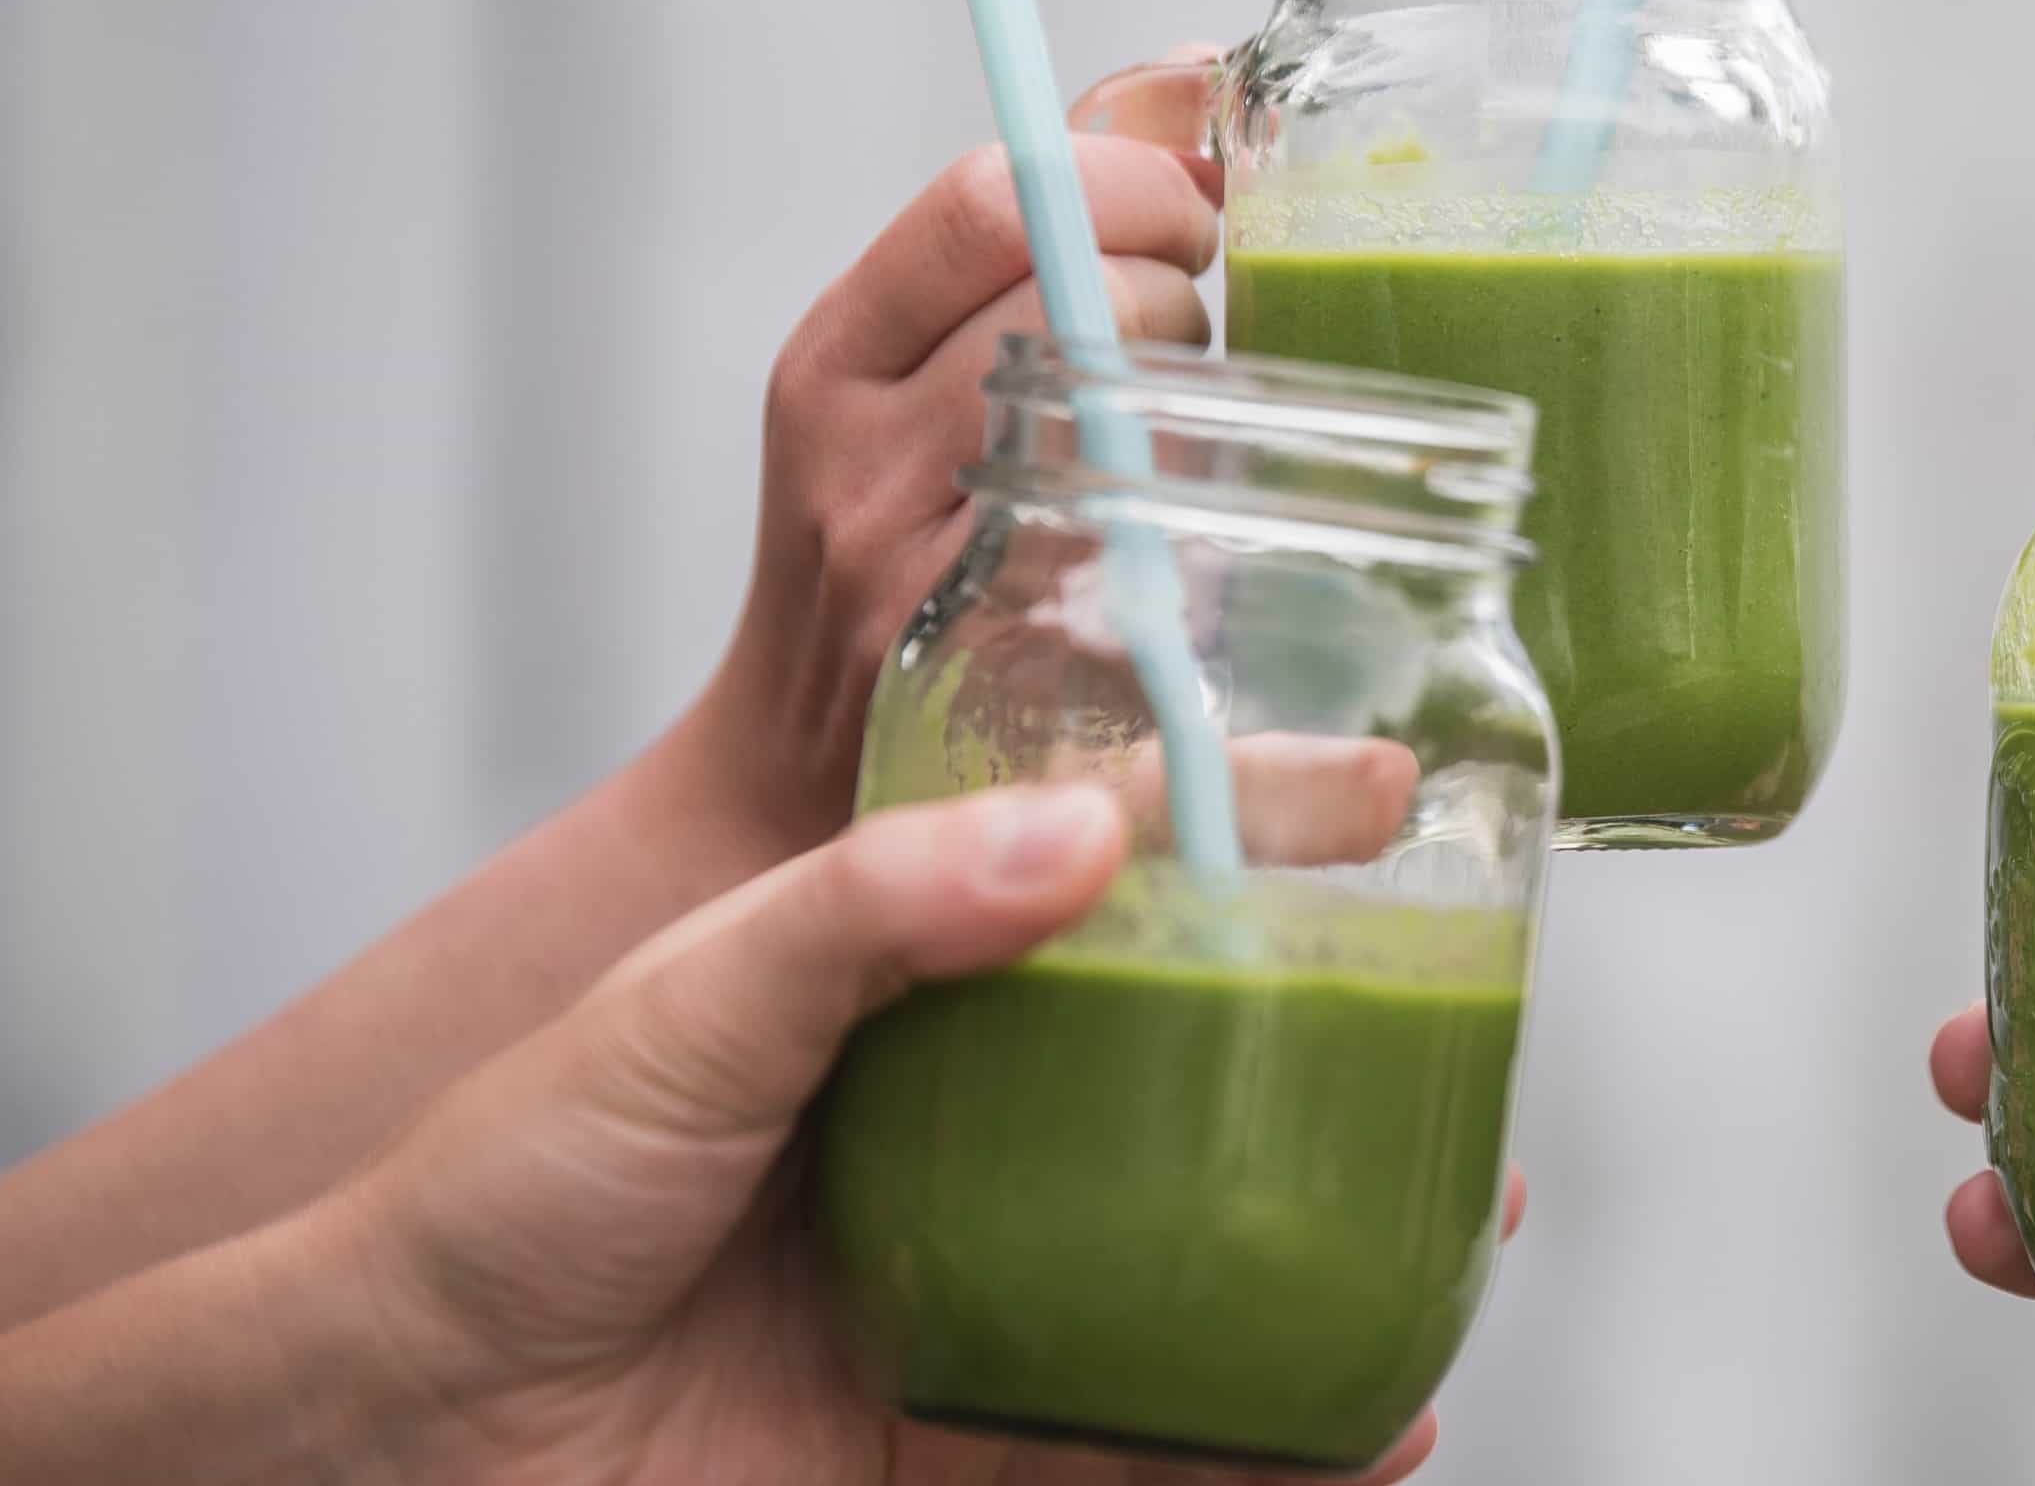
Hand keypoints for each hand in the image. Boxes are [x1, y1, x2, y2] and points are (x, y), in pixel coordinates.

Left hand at [0, 785, 1506, 1482]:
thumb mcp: (681, 1002)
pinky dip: (1254, 1451)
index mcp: (894, 996)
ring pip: (1193, 1271)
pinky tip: (1361, 1433)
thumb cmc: (495, 1189)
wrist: (390, 1428)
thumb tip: (1077, 834)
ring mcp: (965, 1296)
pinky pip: (1134, 1455)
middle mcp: (951, 1137)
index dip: (1245, 835)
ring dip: (1331, 1258)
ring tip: (1461, 1237)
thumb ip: (871, 914)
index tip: (1379, 796)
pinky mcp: (950, 1451)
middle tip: (1462, 1037)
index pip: (1107, 887)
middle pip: (1184, 1083)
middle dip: (1336, 1058)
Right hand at [677, 46, 1232, 852]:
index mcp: (831, 361)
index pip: (992, 198)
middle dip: (1180, 290)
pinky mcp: (1014, 669)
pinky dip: (1205, 508)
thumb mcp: (915, 366)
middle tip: (1190, 335)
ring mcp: (931, 575)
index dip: (1131, 179)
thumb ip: (1042, 220)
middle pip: (1081, 292)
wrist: (806, 783)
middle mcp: (861, 460)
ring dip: (1201, 397)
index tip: (1188, 208)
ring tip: (1180, 430)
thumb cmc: (900, 541)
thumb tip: (1194, 71)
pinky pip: (1161, 541)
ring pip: (1135, 409)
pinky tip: (1195, 524)